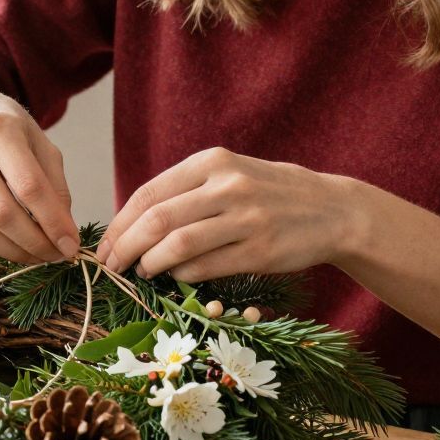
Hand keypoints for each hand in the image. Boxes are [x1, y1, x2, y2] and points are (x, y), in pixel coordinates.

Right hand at [0, 84, 79, 264]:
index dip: (52, 222)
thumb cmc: (3, 128)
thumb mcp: (37, 140)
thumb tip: (64, 231)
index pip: (28, 186)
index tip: (71, 245)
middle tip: (57, 255)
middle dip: (34, 243)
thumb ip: (54, 183)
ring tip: (39, 255)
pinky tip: (15, 246)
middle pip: (1, 213)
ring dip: (14, 252)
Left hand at [94, 146, 356, 281]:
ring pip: (177, 244)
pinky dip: (182, 275)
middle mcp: (228, 185)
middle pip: (156, 219)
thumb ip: (189, 191)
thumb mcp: (233, 174)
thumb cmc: (274, 194)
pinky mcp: (260, 251)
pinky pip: (206, 267)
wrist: (334, 210)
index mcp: (214, 161)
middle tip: (110, 267)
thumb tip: (134, 223)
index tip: (105, 246)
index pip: (149, 192)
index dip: (120, 223)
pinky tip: (176, 277)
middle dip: (124, 247)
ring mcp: (246, 218)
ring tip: (142, 272)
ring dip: (150, 263)